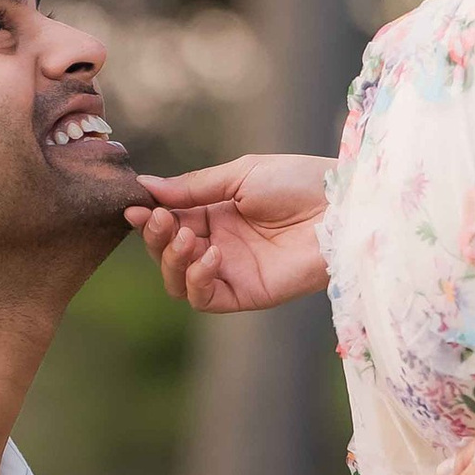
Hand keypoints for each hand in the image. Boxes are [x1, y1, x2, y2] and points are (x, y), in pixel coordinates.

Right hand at [127, 155, 328, 311]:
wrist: (340, 206)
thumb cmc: (298, 182)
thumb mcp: (240, 175)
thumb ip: (194, 187)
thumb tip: (146, 187)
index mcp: (216, 213)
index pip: (169, 222)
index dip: (149, 217)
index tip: (133, 205)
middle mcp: (220, 244)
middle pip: (167, 253)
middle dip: (156, 237)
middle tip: (160, 219)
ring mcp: (232, 271)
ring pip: (178, 280)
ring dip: (171, 259)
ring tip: (187, 237)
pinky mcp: (248, 294)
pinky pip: (205, 298)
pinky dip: (197, 279)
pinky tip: (211, 255)